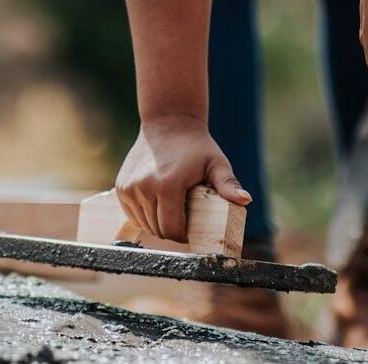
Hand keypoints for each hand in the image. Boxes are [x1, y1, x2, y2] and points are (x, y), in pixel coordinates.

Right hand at [115, 114, 250, 241]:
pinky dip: (144, 216)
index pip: (172, 229)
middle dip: (171, 231)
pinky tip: (156, 205)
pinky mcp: (121, 188)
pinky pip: (133, 215)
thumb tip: (245, 200)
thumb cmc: (197, 147)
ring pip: (144, 224)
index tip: (191, 231)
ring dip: (157, 224)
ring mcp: (129, 189)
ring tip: (171, 212)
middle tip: (184, 222)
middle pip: (158, 229)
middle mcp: (144, 188)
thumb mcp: (216, 164)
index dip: (183, 236)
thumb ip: (228, 184)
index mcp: (167, 186)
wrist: (168, 123)